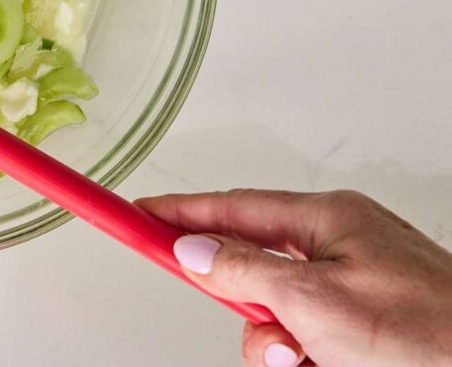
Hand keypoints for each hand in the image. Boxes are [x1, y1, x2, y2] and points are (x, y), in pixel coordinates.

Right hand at [136, 189, 451, 365]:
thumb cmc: (432, 333)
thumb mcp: (316, 301)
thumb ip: (244, 270)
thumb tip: (193, 250)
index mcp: (329, 221)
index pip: (231, 207)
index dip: (178, 212)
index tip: (136, 215)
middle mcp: (341, 248)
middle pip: (252, 269)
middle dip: (251, 310)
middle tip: (276, 335)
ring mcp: (354, 289)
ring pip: (277, 315)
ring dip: (284, 349)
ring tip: (319, 364)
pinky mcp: (364, 329)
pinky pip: (307, 340)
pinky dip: (309, 361)